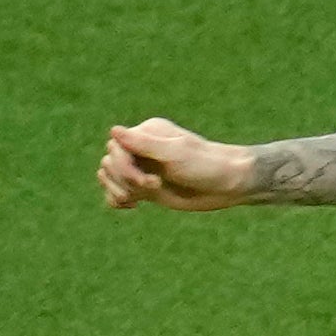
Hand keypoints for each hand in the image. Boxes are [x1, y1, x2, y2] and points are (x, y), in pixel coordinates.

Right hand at [102, 119, 254, 211]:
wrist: (227, 184)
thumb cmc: (205, 165)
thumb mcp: (174, 154)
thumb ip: (143, 143)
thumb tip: (113, 130)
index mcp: (146, 133)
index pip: (114, 147)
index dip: (124, 167)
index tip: (149, 180)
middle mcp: (140, 149)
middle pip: (109, 164)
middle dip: (125, 180)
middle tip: (154, 186)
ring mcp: (141, 168)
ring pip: (107, 178)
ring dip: (119, 190)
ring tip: (141, 198)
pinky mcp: (144, 187)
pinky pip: (115, 193)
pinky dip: (117, 200)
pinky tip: (134, 205)